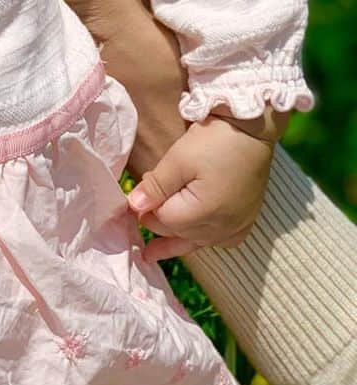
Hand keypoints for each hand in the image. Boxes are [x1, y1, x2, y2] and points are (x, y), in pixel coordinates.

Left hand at [127, 116, 275, 262]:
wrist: (252, 130)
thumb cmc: (214, 141)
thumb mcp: (178, 159)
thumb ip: (156, 186)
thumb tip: (133, 207)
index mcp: (204, 213)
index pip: (164, 221)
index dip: (146, 211)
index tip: (133, 201)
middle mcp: (222, 227)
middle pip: (180, 234)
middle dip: (158, 226)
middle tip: (137, 220)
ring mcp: (237, 225)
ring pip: (198, 242)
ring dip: (176, 244)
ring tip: (153, 254)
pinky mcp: (246, 220)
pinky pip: (221, 240)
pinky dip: (204, 240)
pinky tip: (195, 239)